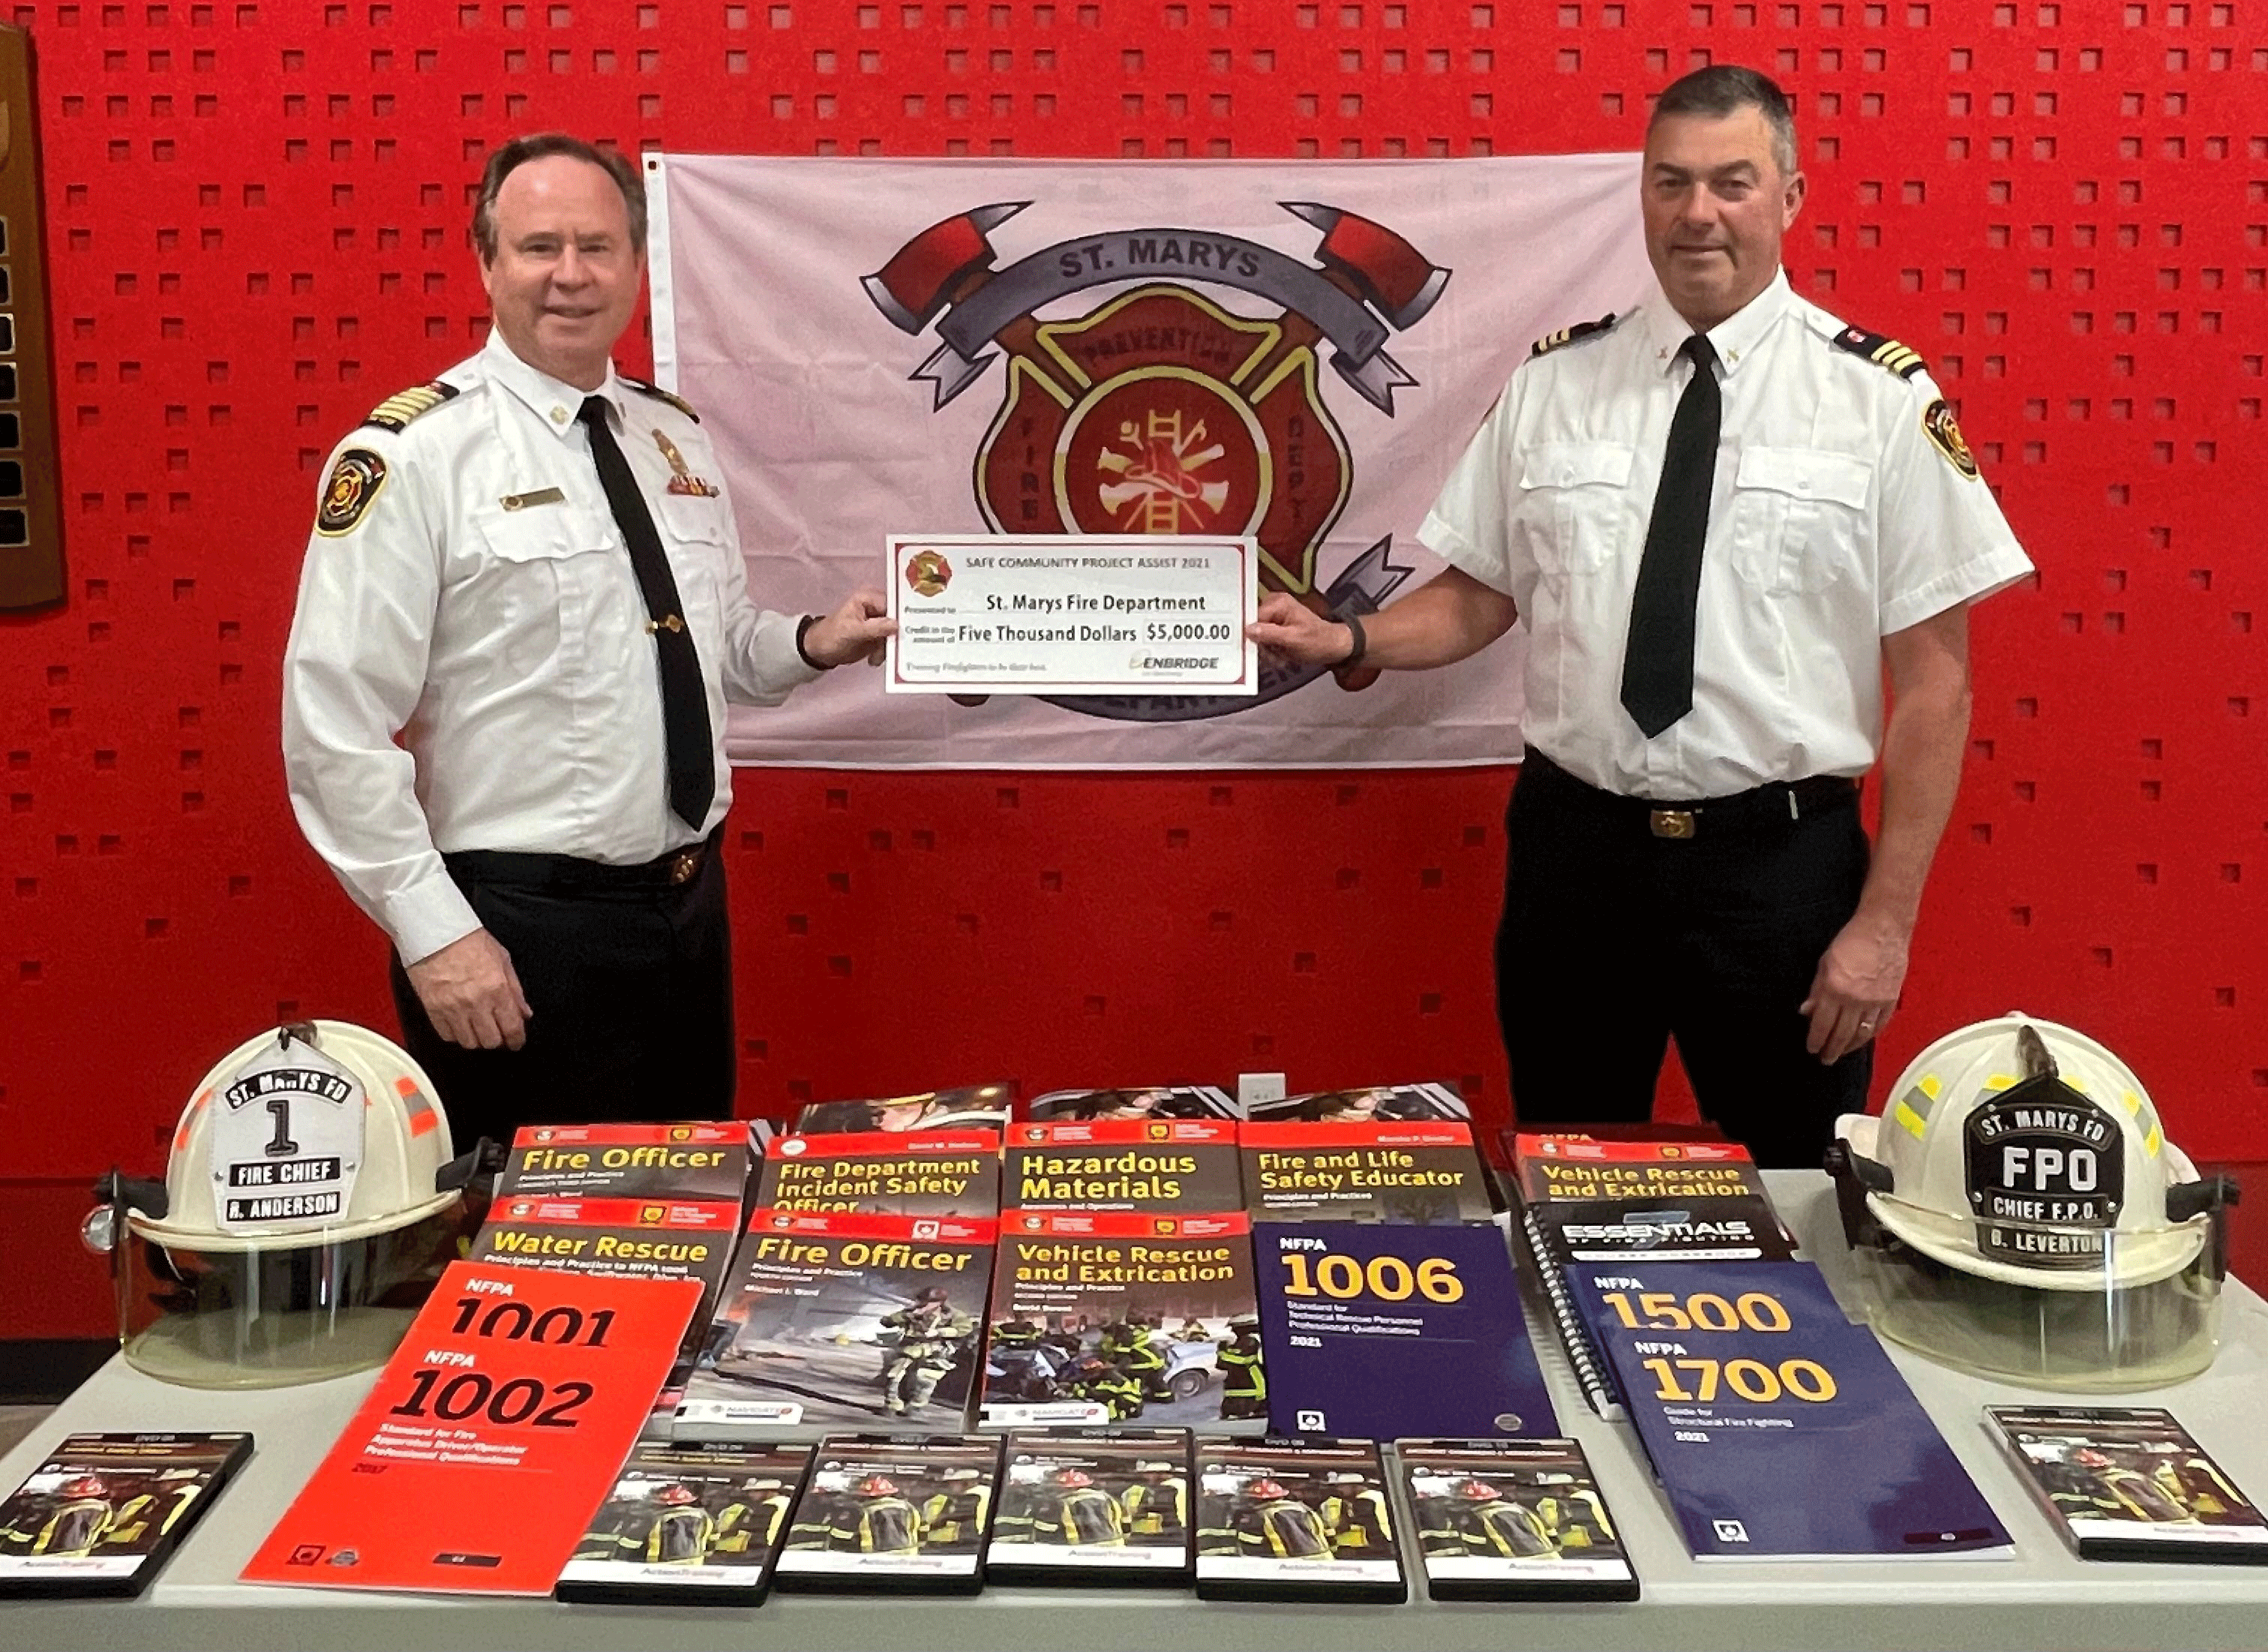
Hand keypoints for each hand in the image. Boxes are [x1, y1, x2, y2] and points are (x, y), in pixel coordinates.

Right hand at [405, 928, 531, 1050]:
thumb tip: (524, 1012)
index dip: (517, 1040)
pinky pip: (446, 1035)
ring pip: (469, 1042)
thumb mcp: (503, 959)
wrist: (435, 931)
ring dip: (477, 1038)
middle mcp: (475, 1002)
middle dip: (498, 1039)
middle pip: (491, 1041)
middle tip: (498, 1032)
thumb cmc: (468, 939)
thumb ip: (515, 990)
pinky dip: (455, 1034)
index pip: (512, 1028)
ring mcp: (453, 1008)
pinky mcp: (433, 1009)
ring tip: (479, 1028)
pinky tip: (460, 1024)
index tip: (516, 1042)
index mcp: (497, 989)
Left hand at [804, 588, 895, 667]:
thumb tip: (896, 625)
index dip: (901, 617)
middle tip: (890, 648)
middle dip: (896, 635)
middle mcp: (876, 607)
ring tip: (876, 657)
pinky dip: (884, 652)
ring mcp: (879, 622)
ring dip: (888, 647)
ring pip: (895, 633)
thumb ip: (875, 627)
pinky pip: (890, 643)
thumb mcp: (852, 631)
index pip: (893, 604)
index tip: (905, 632)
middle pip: (897, 619)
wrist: (821, 651)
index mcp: (868, 598)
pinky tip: (874, 659)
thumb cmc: (831, 635)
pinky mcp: (879, 635)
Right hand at [1244, 592, 1354, 665]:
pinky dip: (1271, 649)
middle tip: (1276, 654)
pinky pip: (1263, 639)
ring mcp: (1274, 616)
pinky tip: (1281, 653)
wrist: (1332, 646)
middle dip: (1262, 645)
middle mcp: (1274, 605)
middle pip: (1253, 627)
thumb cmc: (1318, 640)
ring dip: (1267, 650)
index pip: (1252, 617)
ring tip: (1282, 654)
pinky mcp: (1275, 626)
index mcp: (1278, 602)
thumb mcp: (1293, 639)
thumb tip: (1248, 630)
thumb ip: (1269, 634)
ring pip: (1257, 636)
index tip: (1260, 648)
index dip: (1252, 635)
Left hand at [1800, 912, 1908, 1064]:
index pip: (1822, 1024)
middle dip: (1831, 1050)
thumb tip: (1806, 1011)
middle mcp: (1856, 999)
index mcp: (1836, 989)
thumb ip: (1816, 990)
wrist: (1883, 929)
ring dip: (1849, 1047)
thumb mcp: (1824, 963)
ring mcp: (1876, 1001)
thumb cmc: (1852, 940)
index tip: (1811, 1048)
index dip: (1816, 1040)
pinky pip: (1880, 1025)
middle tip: (1825, 1059)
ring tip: (1841, 1053)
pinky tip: (1862, 1040)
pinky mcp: (1891, 1000)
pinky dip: (1869, 1035)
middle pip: (1841, 1034)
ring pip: (1861, 1034)